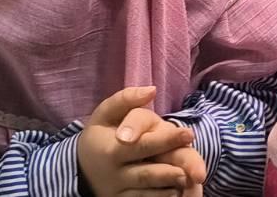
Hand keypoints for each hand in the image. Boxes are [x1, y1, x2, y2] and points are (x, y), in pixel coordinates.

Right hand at [78, 87, 196, 196]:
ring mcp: (118, 190)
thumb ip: (126, 99)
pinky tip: (177, 193)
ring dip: (168, 187)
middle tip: (197, 171)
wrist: (80, 168)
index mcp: (111, 150)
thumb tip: (151, 90)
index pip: (141, 145)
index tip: (189, 133)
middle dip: (170, 171)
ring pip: (146, 191)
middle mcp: (115, 174)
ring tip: (189, 180)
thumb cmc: (99, 135)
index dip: (166, 140)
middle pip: (146, 174)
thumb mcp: (105, 113)